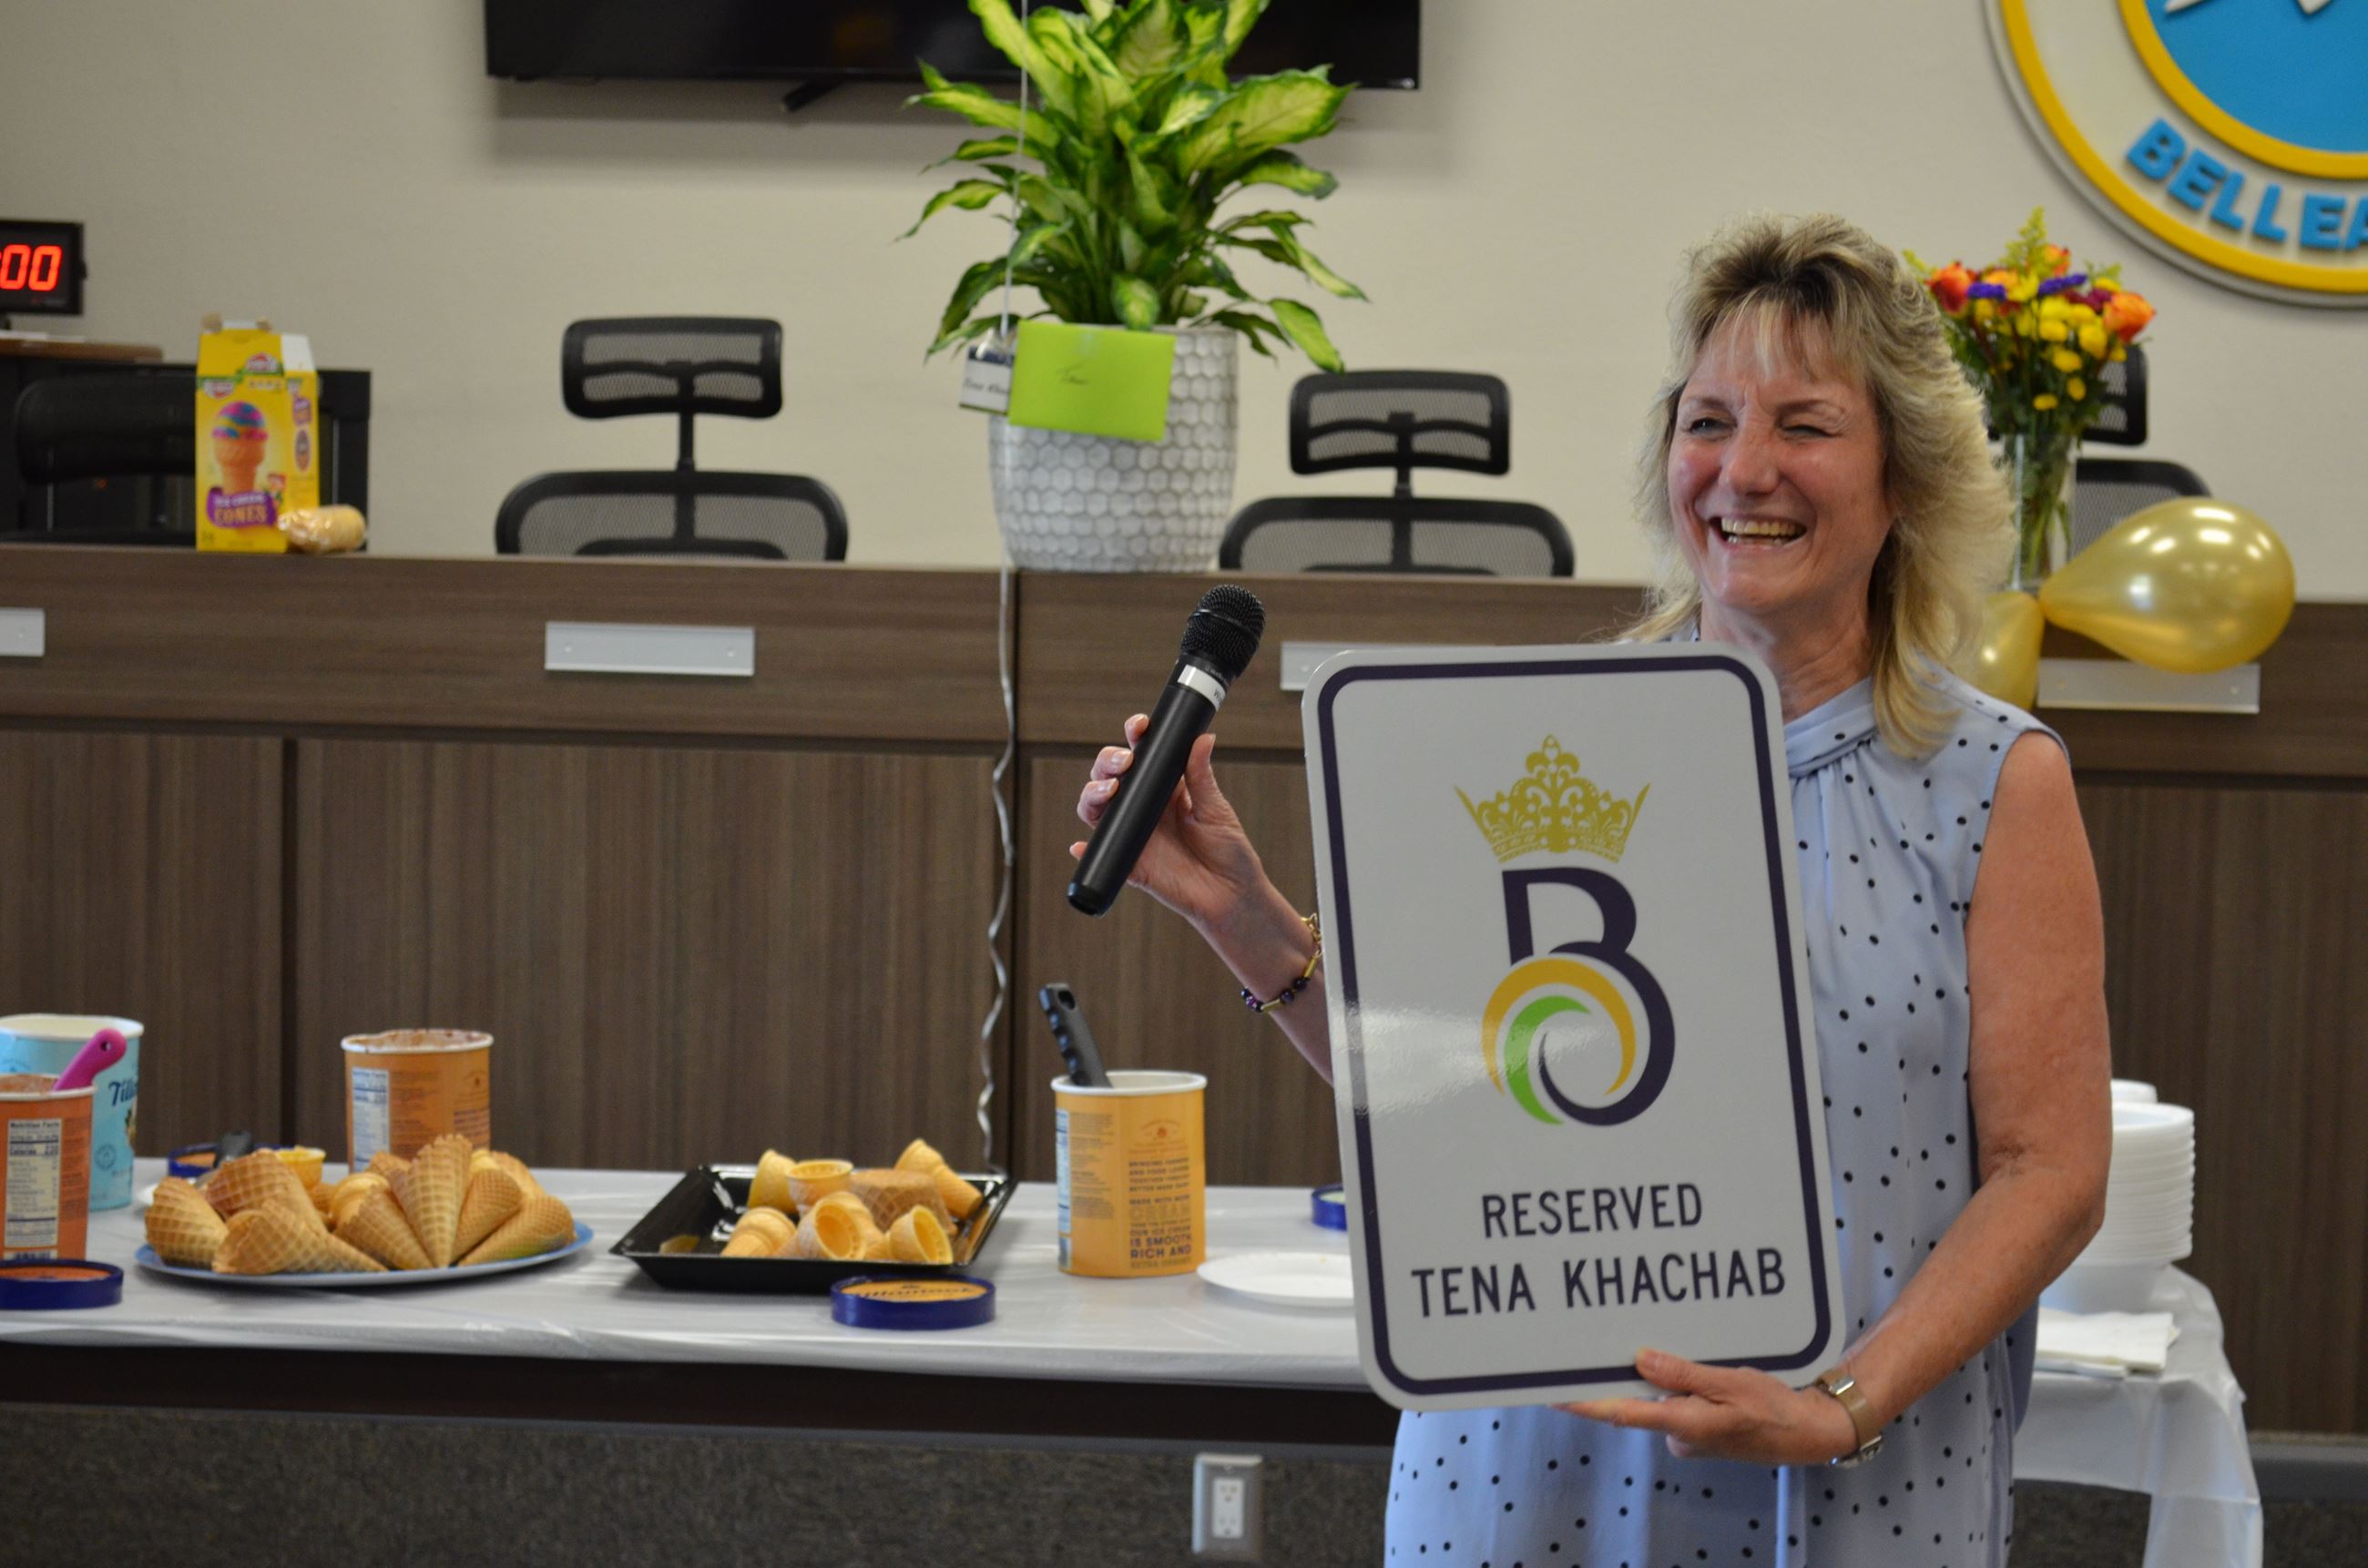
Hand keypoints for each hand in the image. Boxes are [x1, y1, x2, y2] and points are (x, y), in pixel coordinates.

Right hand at [1071, 714, 1273, 934]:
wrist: (1233, 895)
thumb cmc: (1229, 851)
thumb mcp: (1216, 810)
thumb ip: (1202, 777)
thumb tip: (1203, 738)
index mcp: (1165, 789)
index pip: (1141, 756)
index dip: (1134, 737)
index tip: (1140, 726)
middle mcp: (1143, 809)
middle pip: (1110, 776)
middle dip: (1107, 761)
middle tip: (1124, 762)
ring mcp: (1133, 835)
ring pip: (1097, 809)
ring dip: (1093, 794)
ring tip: (1108, 790)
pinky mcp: (1130, 864)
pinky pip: (1101, 855)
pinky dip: (1084, 850)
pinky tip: (1079, 846)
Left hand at [1559, 1348, 1860, 1465]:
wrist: (1805, 1433)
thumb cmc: (1773, 1408)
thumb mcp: (1730, 1382)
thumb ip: (1682, 1373)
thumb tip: (1640, 1360)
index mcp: (1685, 1424)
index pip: (1621, 1412)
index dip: (1583, 1403)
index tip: (1551, 1393)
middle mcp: (1677, 1434)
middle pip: (1633, 1400)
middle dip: (1617, 1373)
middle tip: (1592, 1342)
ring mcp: (1684, 1434)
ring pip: (1654, 1398)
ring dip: (1651, 1374)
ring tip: (1646, 1337)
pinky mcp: (1694, 1429)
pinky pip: (1671, 1401)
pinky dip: (1671, 1382)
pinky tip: (1681, 1360)